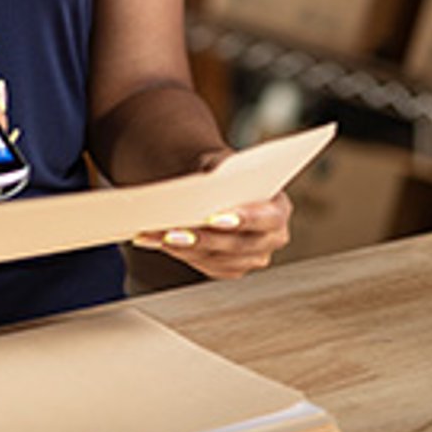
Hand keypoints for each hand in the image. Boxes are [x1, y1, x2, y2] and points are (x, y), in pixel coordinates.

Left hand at [131, 150, 292, 278]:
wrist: (216, 186)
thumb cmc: (222, 172)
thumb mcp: (222, 163)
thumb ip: (219, 170)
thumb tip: (205, 182)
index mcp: (278, 209)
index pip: (267, 218)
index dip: (243, 219)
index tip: (215, 218)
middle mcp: (271, 239)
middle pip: (237, 245)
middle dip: (202, 239)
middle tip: (173, 233)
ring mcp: (253, 258)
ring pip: (216, 259)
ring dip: (182, 248)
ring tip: (155, 234)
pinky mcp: (231, 268)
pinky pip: (203, 265)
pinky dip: (177, 251)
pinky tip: (153, 239)